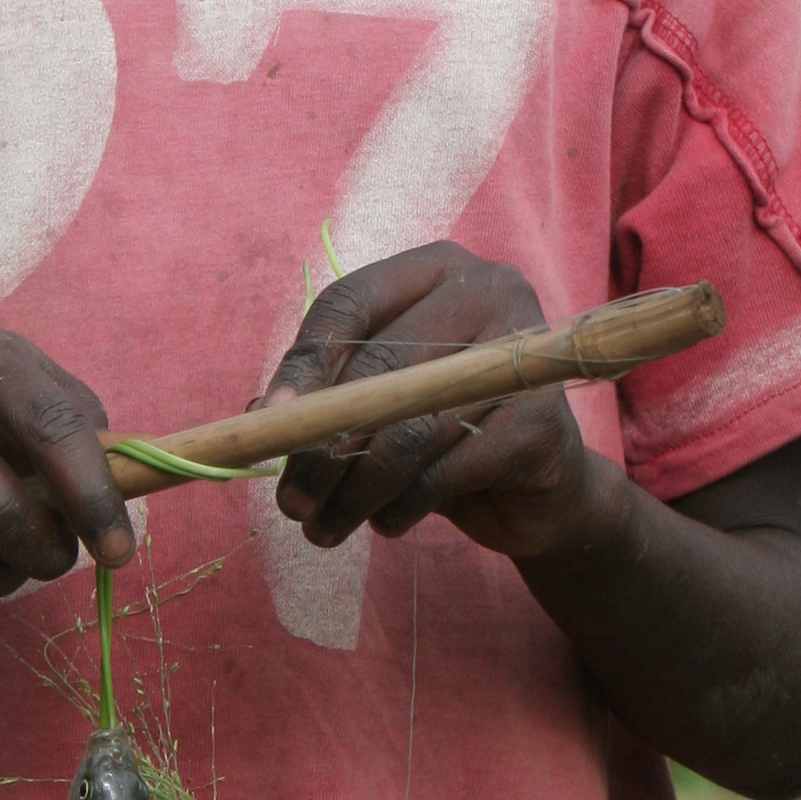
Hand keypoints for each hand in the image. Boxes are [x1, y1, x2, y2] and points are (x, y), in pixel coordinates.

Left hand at [264, 243, 611, 563]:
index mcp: (435, 270)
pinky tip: (386, 523)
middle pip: (379, 366)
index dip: (303, 362)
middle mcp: (488, 292)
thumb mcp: (378, 406)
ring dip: (354, 491)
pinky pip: (443, 472)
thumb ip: (325, 398)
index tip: (267, 421)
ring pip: (409, 427)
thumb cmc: (446, 432)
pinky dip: (401, 508)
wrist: (539, 489)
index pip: (351, 301)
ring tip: (322, 529)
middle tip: (289, 501)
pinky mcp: (538, 423)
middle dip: (320, 445)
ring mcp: (521, 355)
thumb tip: (261, 417)